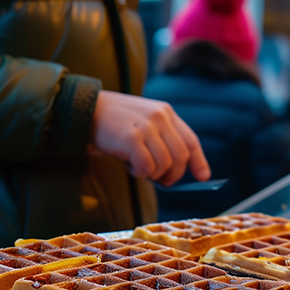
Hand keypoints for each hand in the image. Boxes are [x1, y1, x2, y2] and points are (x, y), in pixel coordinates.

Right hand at [91, 91, 210, 185]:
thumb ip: (162, 140)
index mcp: (166, 112)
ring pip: (164, 164)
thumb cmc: (116, 123)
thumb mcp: (144, 123)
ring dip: (151, 173)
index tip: (203, 177)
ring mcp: (146, 127)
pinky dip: (138, 172)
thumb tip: (174, 173)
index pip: (190, 140)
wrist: (86, 110)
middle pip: (180, 157)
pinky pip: (146, 167)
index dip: (198, 161)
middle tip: (158, 179)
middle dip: (172, 174)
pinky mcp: (131, 138)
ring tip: (136, 165)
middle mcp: (160, 117)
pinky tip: (127, 163)